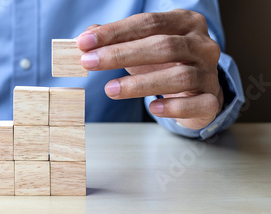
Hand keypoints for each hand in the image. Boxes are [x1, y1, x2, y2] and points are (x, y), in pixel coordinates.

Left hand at [77, 9, 223, 129]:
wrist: (199, 90)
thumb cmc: (166, 63)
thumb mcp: (141, 45)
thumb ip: (116, 39)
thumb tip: (85, 39)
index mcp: (185, 22)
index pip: (148, 22)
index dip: (115, 32)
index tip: (84, 42)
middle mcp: (202, 45)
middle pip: (163, 46)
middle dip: (121, 55)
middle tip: (90, 63)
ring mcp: (210, 73)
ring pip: (179, 76)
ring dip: (140, 84)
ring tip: (110, 89)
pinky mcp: (212, 100)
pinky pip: (196, 103)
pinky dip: (173, 107)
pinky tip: (153, 108)